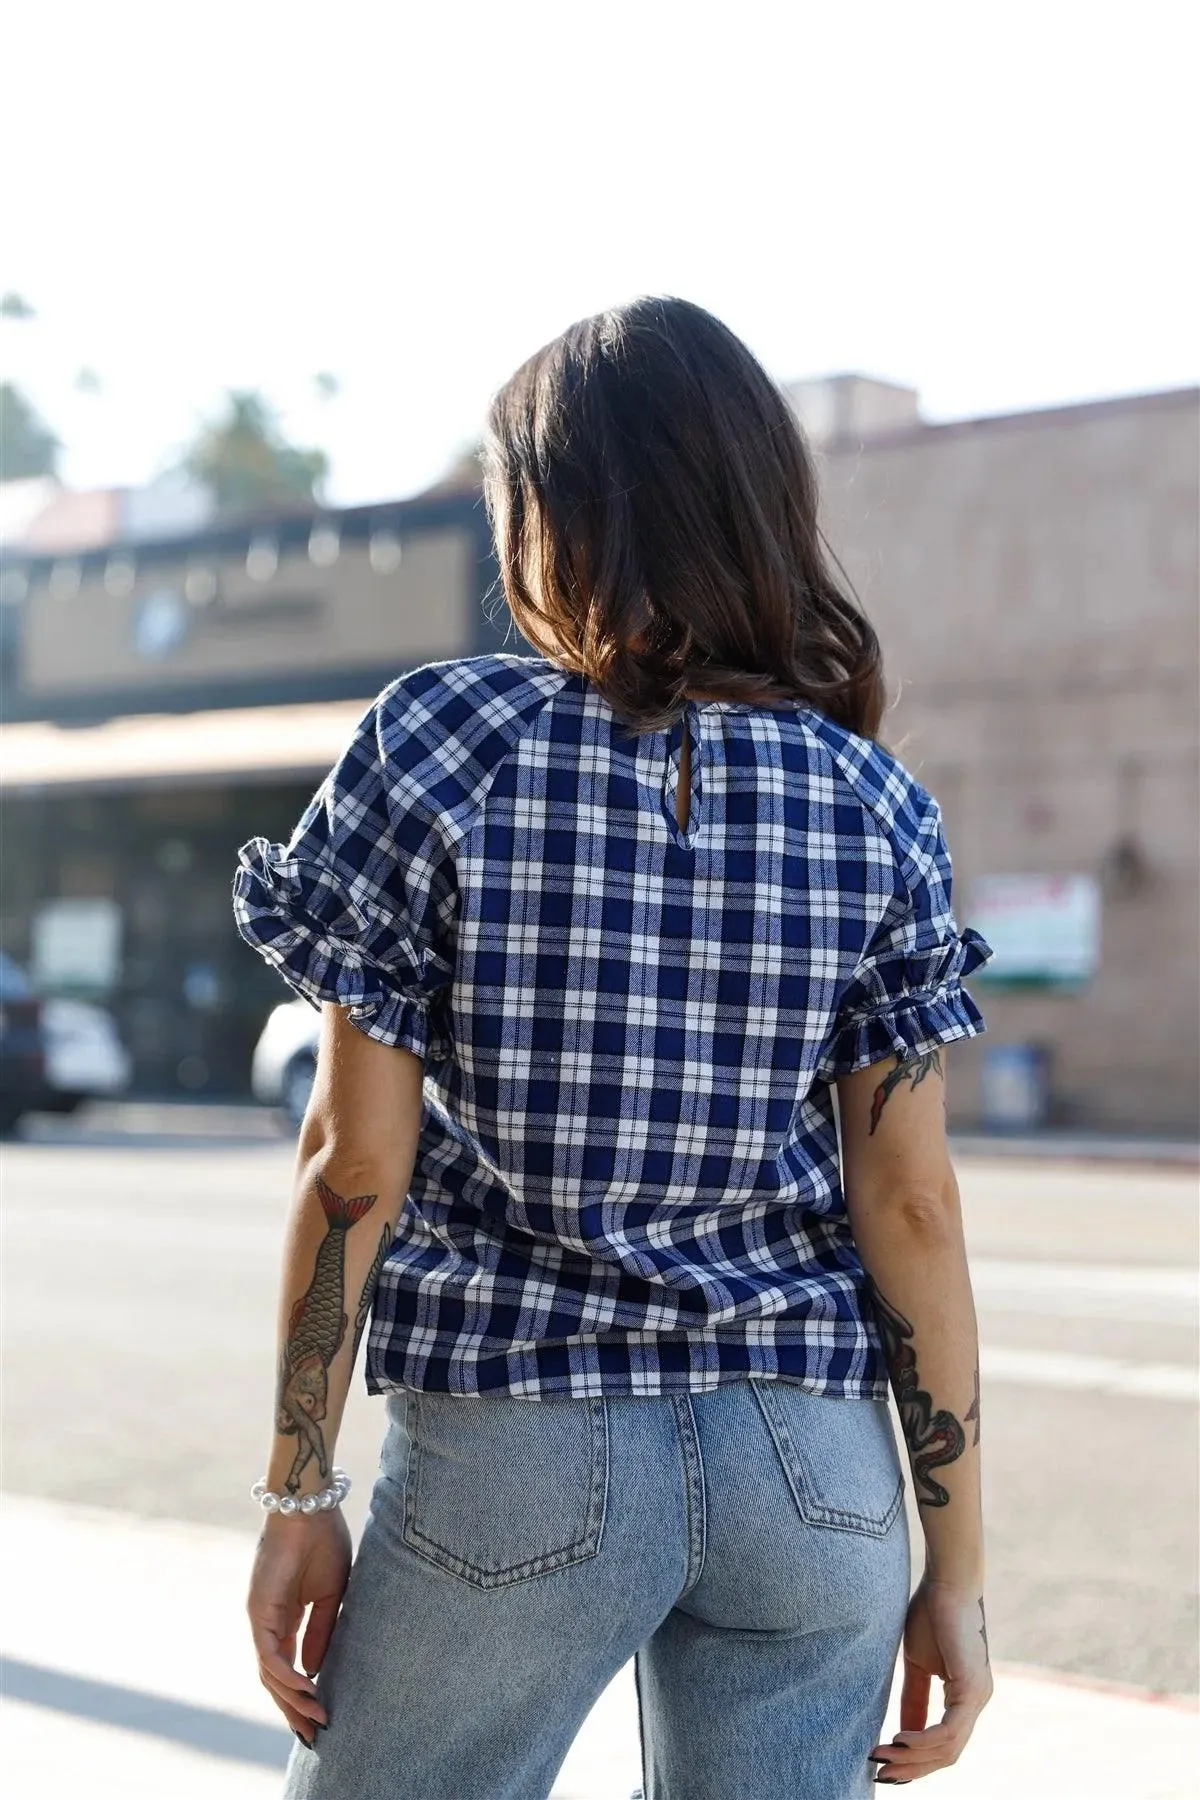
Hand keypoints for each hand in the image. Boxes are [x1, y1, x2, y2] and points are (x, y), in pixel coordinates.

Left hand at [247, 1508, 351, 1744]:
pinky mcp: (259, 1611)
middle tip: (313, 1735)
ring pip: (270, 1673)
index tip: (321, 1716)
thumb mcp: (331, 1596)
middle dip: (293, 1709)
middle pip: (275, 1678)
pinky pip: (269, 1654)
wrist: (310, 1508)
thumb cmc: (324, 1542)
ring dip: (291, 1699)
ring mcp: (261, 1618)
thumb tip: (313, 1672)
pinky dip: (286, 1676)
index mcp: (286, 1618)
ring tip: (314, 1719)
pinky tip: (305, 1689)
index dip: (302, 1695)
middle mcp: (269, 1623)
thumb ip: (321, 1633)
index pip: (288, 1667)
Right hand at [869, 1574, 993, 1782]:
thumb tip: (903, 1733)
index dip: (916, 1761)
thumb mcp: (916, 1664)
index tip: (886, 1767)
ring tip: (882, 1757)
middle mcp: (976, 1702)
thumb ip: (914, 1698)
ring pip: (948, 1748)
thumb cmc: (931, 1613)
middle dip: (912, 1768)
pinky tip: (899, 1740)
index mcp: (965, 1697)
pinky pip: (949, 1730)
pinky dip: (923, 1741)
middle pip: (947, 1754)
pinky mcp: (972, 1688)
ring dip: (912, 1758)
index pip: (944, 1743)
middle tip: (880, 1774)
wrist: (946, 1581)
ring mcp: (978, 1697)